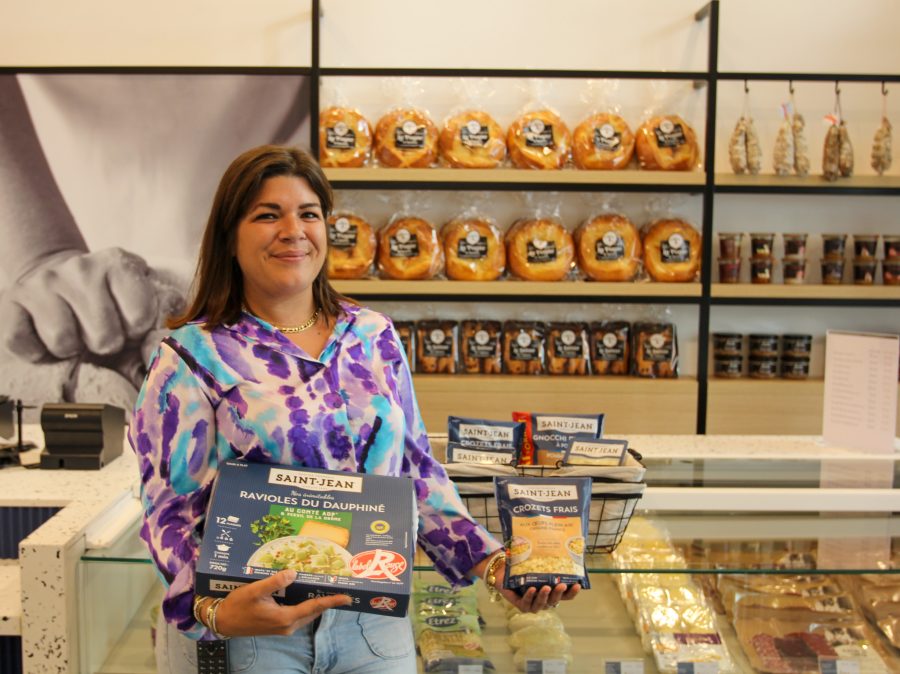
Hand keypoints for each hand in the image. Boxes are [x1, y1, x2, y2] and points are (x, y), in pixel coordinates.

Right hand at [0, 248, 182, 384]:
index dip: (137, 330)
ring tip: (75, 333)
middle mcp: (80, 267)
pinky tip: (46, 335)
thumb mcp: (138, 302)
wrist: (55, 275)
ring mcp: (42, 283)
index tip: (131, 325)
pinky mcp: (10, 302)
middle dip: (106, 343)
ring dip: (72, 348)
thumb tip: (164, 351)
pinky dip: (39, 352)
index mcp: (118, 264)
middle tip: (100, 332)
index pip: (141, 316)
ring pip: (64, 342)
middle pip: (104, 337)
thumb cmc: (107, 301)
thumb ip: (159, 324)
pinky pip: (24, 345)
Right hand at [212, 569, 352, 636]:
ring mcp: (283, 627)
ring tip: (327, 588)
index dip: (331, 601)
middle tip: (340, 588)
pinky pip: (298, 614)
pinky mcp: (278, 625)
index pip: (314, 607)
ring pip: (306, 613)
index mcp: (284, 618)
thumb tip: (294, 573)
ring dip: (317, 602)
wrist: (222, 622)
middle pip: (313, 611)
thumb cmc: (237, 606)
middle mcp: (287, 625)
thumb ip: (275, 582)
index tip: (347, 597)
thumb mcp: (255, 590)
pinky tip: (306, 593)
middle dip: (327, 600)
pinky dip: (306, 605)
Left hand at [493, 558, 580, 612]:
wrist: (505, 571)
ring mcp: (533, 604)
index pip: (566, 595)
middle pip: (555, 600)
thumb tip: (558, 543)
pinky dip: (530, 597)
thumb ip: (547, 559)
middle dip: (558, 593)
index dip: (573, 592)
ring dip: (544, 596)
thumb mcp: (537, 563)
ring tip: (546, 587)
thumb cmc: (524, 567)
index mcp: (552, 592)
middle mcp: (545, 600)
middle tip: (561, 584)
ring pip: (541, 604)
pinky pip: (526, 603)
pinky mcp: (521, 605)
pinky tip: (532, 589)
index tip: (578, 585)